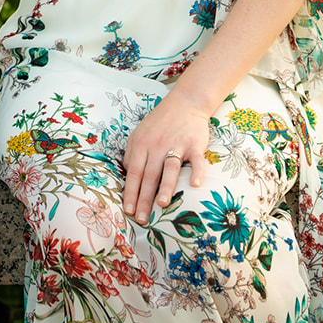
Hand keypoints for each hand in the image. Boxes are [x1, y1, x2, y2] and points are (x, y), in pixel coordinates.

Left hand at [121, 94, 209, 225]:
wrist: (185, 103)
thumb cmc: (160, 122)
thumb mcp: (139, 134)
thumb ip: (132, 153)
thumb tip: (126, 174)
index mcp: (141, 144)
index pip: (133, 172)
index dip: (130, 192)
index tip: (128, 210)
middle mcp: (157, 145)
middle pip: (149, 175)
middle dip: (144, 198)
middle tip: (142, 219)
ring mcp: (177, 144)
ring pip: (170, 168)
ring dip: (166, 187)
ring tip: (162, 204)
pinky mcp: (195, 144)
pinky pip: (196, 160)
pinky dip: (196, 172)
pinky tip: (194, 185)